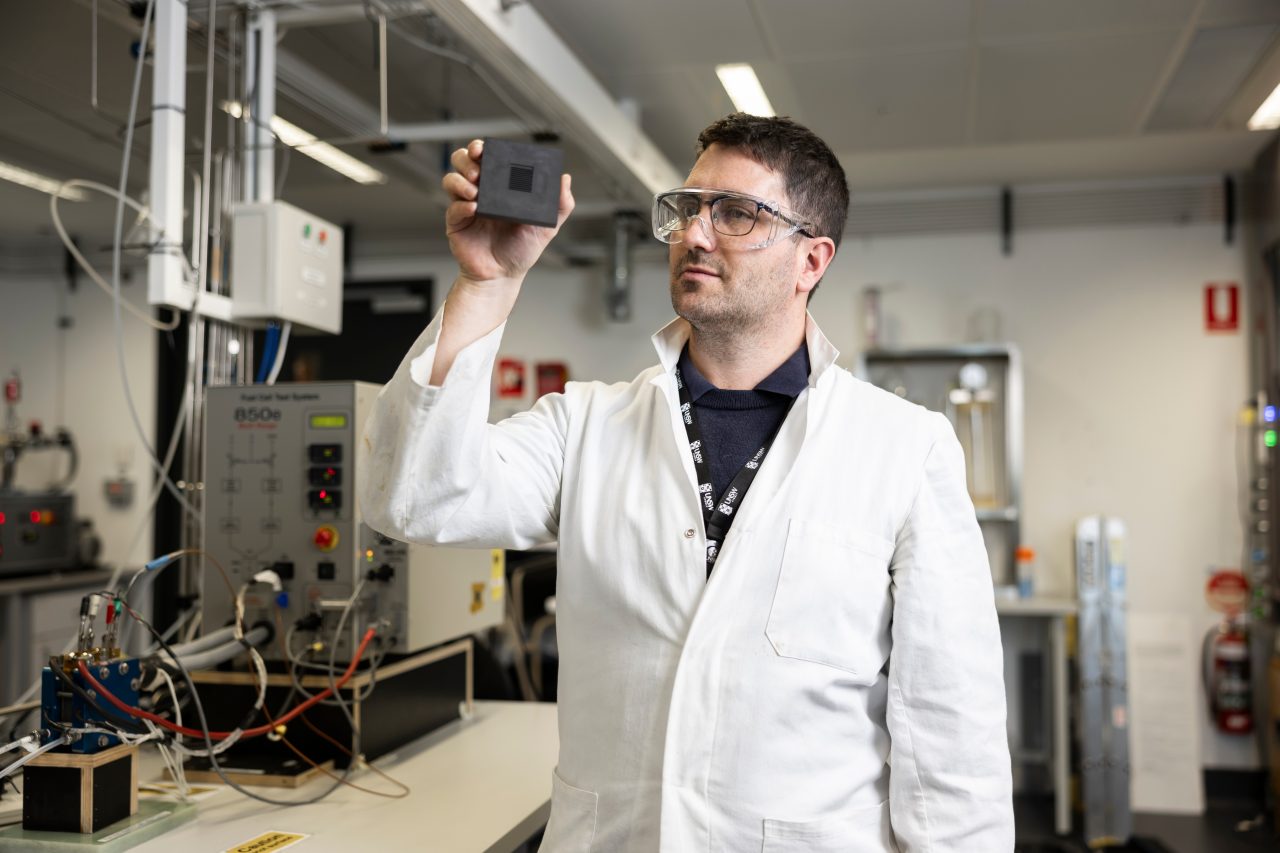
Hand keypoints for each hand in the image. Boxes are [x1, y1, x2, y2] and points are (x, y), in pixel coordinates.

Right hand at [441, 140, 574, 285]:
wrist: (503, 276)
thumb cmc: (522, 250)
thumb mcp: (547, 227)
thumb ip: (560, 205)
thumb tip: (565, 179)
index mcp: (500, 187)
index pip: (488, 158)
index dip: (483, 148)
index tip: (486, 148)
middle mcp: (481, 192)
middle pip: (463, 161)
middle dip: (466, 159)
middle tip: (478, 168)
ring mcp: (466, 206)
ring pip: (451, 179)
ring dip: (460, 180)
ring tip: (476, 190)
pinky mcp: (456, 223)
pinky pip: (453, 208)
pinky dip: (461, 205)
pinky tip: (474, 208)